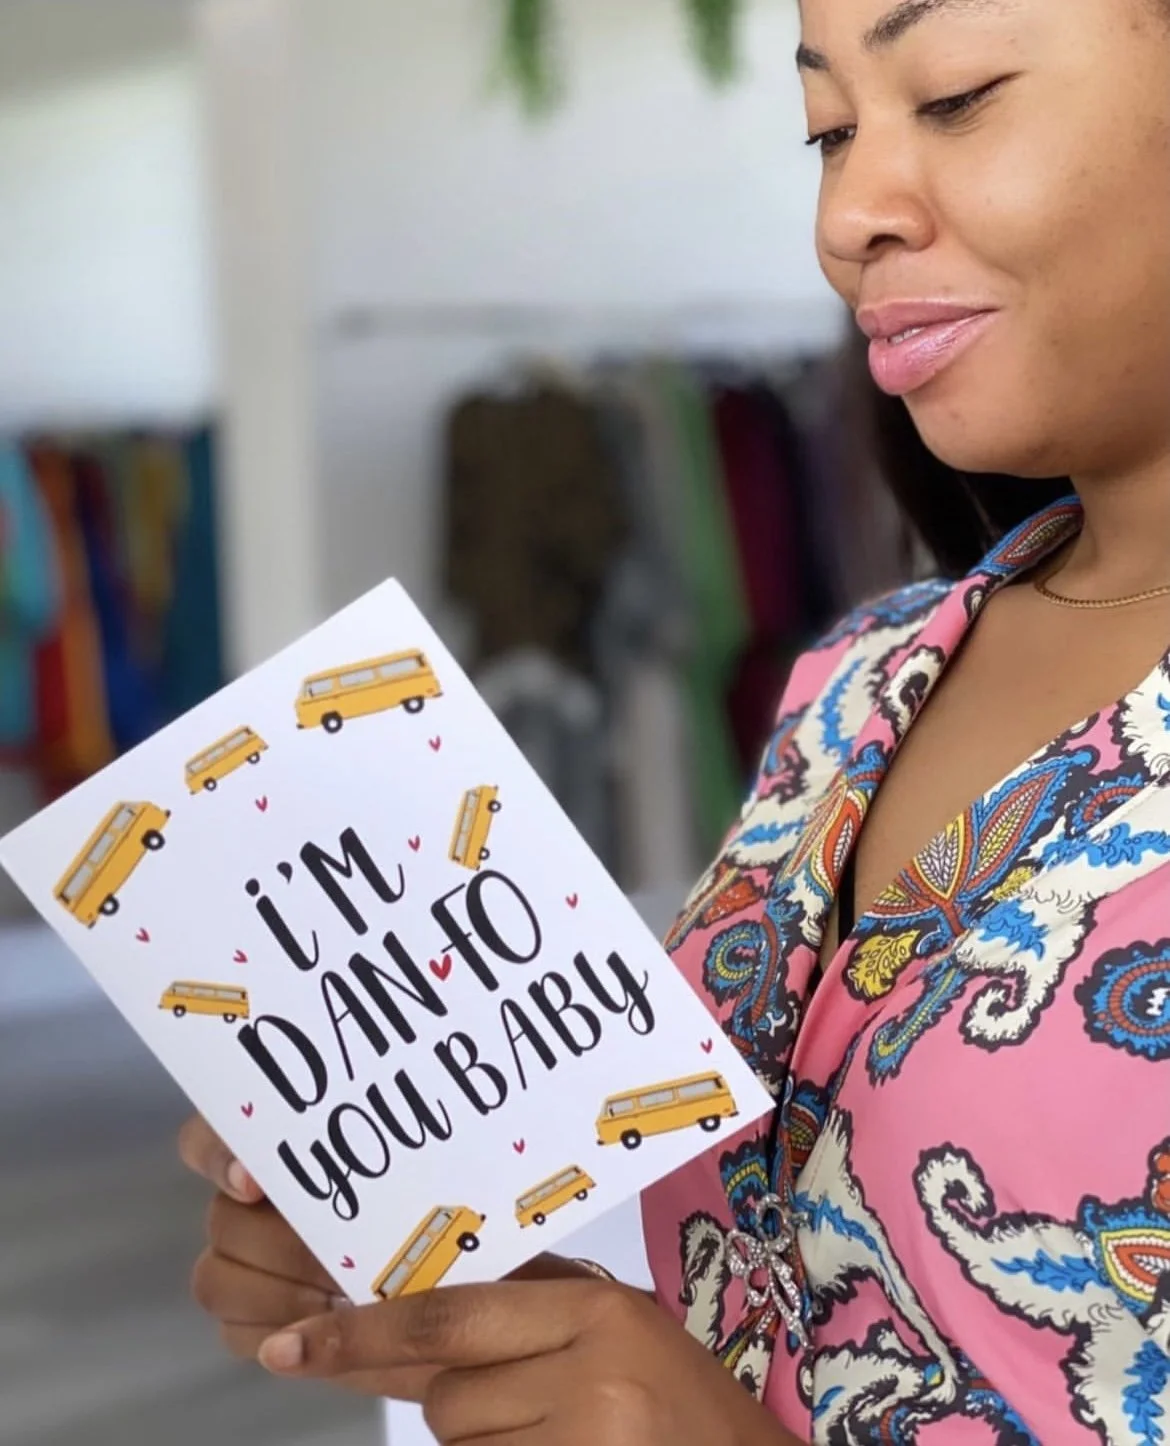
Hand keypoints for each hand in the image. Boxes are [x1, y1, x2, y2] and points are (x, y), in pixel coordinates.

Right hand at [177, 1115, 601, 1400]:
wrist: (475, 1285)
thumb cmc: (457, 1212)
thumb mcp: (449, 1172)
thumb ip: (414, 1144)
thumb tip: (414, 1105)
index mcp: (290, 1148)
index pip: (216, 1133)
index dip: (218, 1153)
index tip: (254, 1182)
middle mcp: (255, 1203)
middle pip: (224, 1217)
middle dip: (282, 1242)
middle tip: (335, 1265)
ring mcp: (248, 1262)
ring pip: (218, 1276)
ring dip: (279, 1291)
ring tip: (338, 1299)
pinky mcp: (252, 1320)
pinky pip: (235, 1330)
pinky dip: (278, 1332)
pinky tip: (326, 1329)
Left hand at [256, 1278, 798, 1445]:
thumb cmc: (678, 1402)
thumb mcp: (611, 1332)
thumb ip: (520, 1321)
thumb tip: (404, 1327)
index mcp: (594, 1306)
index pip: (447, 1317)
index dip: (359, 1335)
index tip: (285, 1348)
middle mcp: (589, 1369)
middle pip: (447, 1393)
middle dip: (459, 1403)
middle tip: (530, 1405)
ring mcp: (586, 1439)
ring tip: (564, 1433)